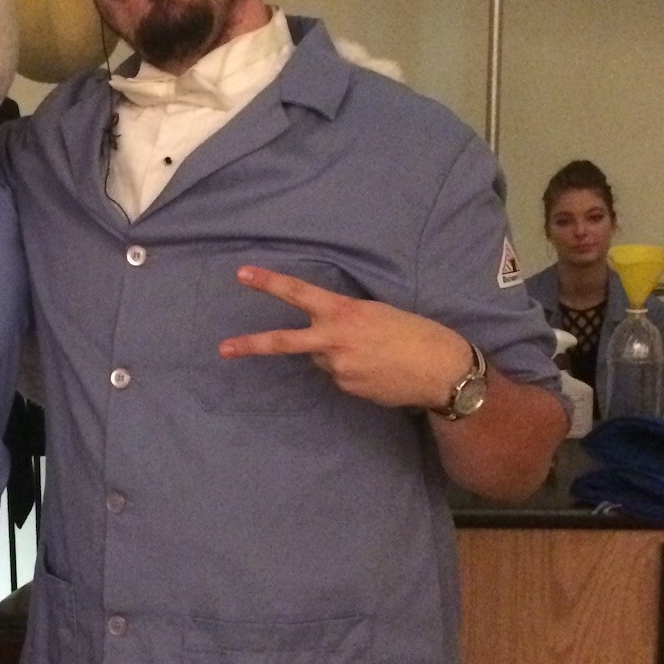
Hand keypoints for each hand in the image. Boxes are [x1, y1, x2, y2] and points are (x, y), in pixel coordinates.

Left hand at [218, 267, 470, 410]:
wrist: (440, 369)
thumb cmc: (413, 332)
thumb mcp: (376, 313)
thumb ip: (344, 321)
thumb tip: (323, 339)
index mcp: (343, 312)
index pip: (298, 293)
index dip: (269, 283)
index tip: (242, 274)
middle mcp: (334, 339)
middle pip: (284, 342)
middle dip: (251, 346)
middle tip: (223, 349)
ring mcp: (338, 367)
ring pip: (321, 359)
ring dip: (336, 355)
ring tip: (372, 353)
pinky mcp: (346, 388)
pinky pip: (338, 376)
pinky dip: (351, 371)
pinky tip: (376, 370)